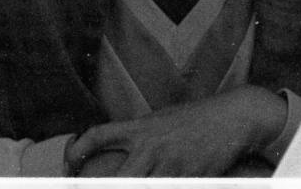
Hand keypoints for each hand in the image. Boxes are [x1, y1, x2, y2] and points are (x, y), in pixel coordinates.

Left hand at [65, 87, 285, 176]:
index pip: (98, 135)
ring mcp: (169, 166)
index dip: (77, 149)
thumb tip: (118, 151)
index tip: (68, 163)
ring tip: (134, 186)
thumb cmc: (195, 120)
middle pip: (116, 179)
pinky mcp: (188, 178)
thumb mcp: (161, 120)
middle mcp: (150, 147)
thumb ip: (139, 137)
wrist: (232, 118)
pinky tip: (164, 185)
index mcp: (140, 128)